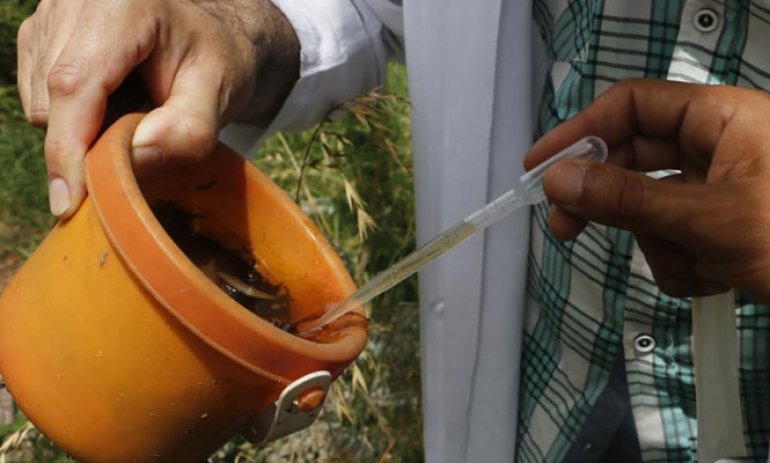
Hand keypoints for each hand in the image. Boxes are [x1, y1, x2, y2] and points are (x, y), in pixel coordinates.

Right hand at [17, 0, 299, 217]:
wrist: (212, 37)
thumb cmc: (217, 64)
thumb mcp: (219, 96)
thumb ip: (187, 130)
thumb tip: (133, 157)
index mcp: (120, 7)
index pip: (75, 85)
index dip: (68, 149)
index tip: (70, 202)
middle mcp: (75, 2)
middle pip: (52, 100)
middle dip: (84, 143)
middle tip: (140, 140)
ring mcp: (51, 15)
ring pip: (40, 104)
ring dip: (80, 128)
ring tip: (132, 110)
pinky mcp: (41, 34)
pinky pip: (38, 97)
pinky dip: (72, 116)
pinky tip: (112, 100)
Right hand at [525, 80, 769, 301]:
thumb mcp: (711, 219)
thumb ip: (627, 199)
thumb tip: (561, 179)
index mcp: (723, 119)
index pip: (631, 108)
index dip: (579, 132)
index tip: (540, 165)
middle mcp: (718, 149)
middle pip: (633, 161)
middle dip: (606, 200)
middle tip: (566, 226)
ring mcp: (719, 191)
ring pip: (650, 209)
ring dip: (661, 246)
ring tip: (701, 265)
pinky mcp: (721, 228)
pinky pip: (673, 241)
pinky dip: (683, 266)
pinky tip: (718, 278)